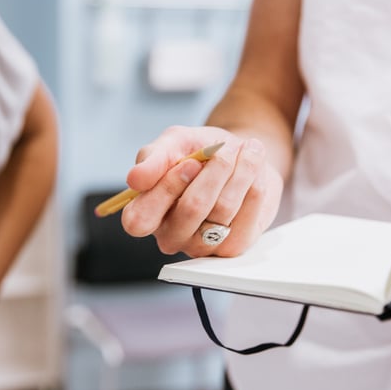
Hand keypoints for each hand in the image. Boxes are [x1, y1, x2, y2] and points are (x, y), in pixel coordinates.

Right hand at [121, 125, 283, 257]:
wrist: (238, 156)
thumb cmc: (199, 152)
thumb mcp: (173, 143)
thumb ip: (152, 157)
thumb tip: (135, 179)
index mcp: (144, 214)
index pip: (141, 218)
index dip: (168, 188)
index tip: (192, 162)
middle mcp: (169, 236)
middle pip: (191, 208)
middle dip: (214, 170)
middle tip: (225, 148)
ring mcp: (201, 246)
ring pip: (223, 208)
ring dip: (241, 170)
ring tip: (245, 149)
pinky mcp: (233, 246)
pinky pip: (249, 213)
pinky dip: (255, 182)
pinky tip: (254, 169)